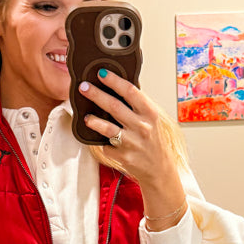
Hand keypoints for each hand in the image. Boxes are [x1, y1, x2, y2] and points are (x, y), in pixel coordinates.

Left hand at [80, 71, 185, 227]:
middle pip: (114, 106)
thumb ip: (137, 106)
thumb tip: (116, 87)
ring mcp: (132, 143)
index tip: (102, 73)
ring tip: (86, 116)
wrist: (159, 170)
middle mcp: (142, 127)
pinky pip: (106, 146)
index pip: (130, 91)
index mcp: (150, 114)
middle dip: (96, 94)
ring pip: (107, 128)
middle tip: (83, 87)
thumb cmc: (154, 142)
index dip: (114, 81)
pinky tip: (97, 138)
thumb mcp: (152, 120)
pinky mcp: (123, 156)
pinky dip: (100, 141)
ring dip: (93, 120)